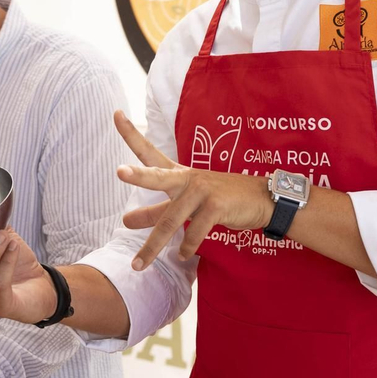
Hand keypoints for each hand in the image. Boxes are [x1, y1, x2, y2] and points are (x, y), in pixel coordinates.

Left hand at [113, 110, 271, 269]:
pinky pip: (195, 231)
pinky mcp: (216, 207)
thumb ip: (156, 212)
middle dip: (139, 175)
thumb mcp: (185, 205)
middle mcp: (188, 179)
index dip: (132, 134)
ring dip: (153, 245)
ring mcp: (202, 191)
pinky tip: (182, 255)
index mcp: (179, 174)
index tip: (116, 114)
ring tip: (139, 263)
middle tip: (119, 171)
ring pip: (171, 220)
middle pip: (158, 176)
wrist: (260, 200)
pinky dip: (187, 247)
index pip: (150, 152)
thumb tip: (125, 221)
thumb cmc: (220, 200)